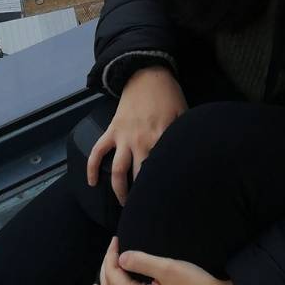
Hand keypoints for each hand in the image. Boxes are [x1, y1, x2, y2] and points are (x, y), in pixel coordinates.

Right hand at [86, 67, 187, 205]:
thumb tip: (192, 156)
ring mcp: (123, 137)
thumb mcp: (184, 114)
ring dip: (118, 190)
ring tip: (123, 205)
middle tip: (146, 210)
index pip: (161, 170)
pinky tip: (92, 183)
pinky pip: (98, 152)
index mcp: (160, 139)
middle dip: (142, 196)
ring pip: (117, 171)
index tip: (167, 202)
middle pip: (140, 177)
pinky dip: (92, 168)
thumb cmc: (169, 95)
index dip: (164, 187)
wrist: (146, 74)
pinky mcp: (111, 131)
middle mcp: (140, 142)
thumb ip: (185, 136)